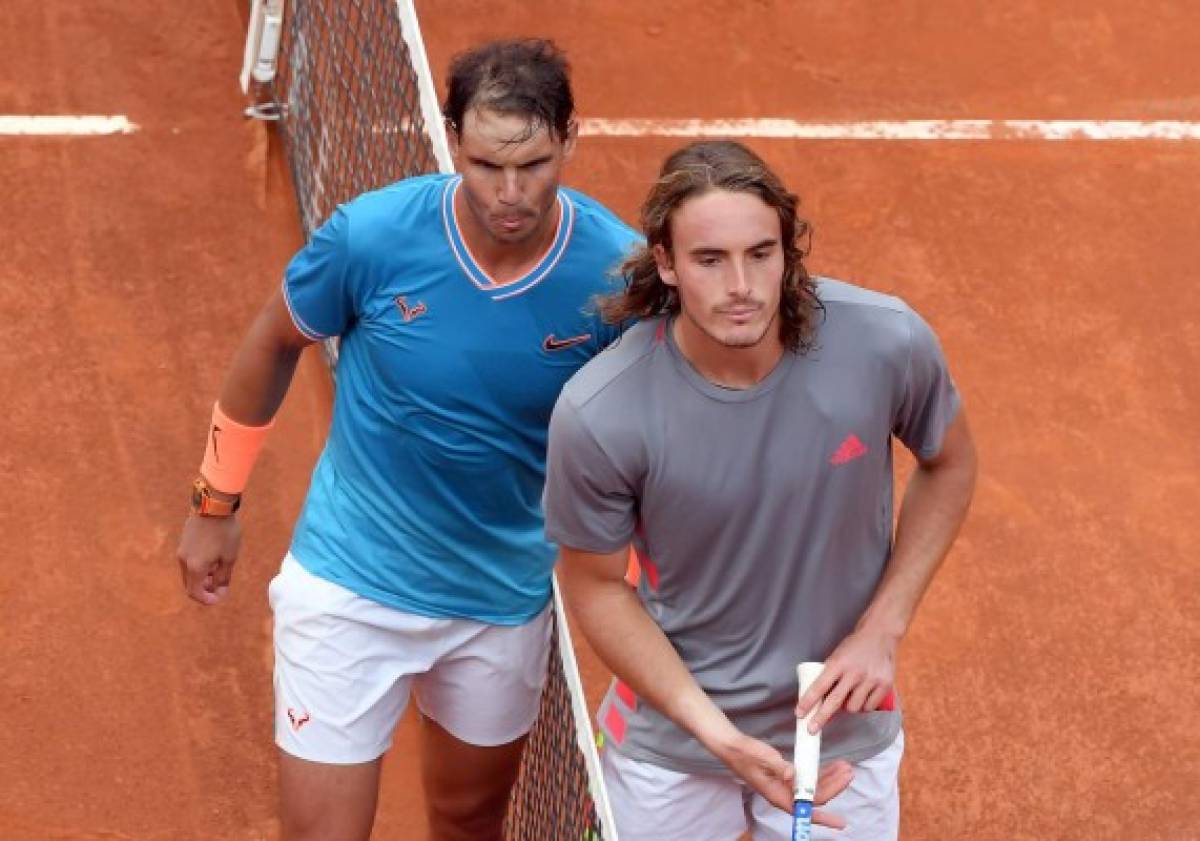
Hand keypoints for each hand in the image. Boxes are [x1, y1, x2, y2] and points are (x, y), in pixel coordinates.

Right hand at [176, 514, 241, 604]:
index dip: (207, 599)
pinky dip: (199, 567)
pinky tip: (213, 560)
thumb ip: (223, 576)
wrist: (214, 505)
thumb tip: (220, 590)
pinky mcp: (183, 542)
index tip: (218, 598)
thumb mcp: (229, 557)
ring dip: (202, 578)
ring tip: (219, 572)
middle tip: (220, 587)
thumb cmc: (225, 532)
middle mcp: (184, 561)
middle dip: (205, 589)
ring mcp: (182, 550)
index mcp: (195, 567)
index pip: (195, 593)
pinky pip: (189, 562)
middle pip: (190, 584)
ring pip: (189, 573)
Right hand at [714, 732, 853, 826]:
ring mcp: (786, 786)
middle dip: (834, 787)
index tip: (841, 822)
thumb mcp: (762, 757)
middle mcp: (784, 794)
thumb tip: (793, 774)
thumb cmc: (745, 754)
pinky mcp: (786, 776)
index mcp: (778, 795)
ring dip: (830, 779)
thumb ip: (778, 766)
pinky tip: (831, 766)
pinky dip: (821, 773)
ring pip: (814, 788)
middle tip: (849, 772)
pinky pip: (808, 779)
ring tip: (845, 767)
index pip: (806, 809)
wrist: (732, 746)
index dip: (825, 818)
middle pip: (815, 797)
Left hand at [796, 630, 897, 732]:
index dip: (808, 702)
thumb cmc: (854, 647)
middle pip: (835, 702)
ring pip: (853, 708)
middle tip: (812, 729)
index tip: (799, 713)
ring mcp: (870, 679)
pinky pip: (869, 707)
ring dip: (848, 708)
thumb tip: (819, 700)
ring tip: (850, 697)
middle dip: (821, 717)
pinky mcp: (885, 685)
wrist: (880, 634)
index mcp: (838, 663)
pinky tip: (863, 696)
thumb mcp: (837, 656)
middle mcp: (854, 673)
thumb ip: (831, 675)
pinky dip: (864, 706)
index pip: (819, 686)